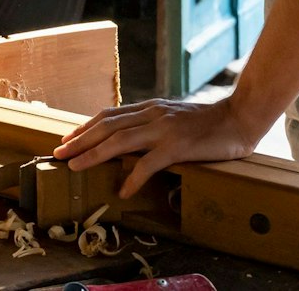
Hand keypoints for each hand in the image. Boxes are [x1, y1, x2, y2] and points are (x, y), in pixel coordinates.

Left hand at [54, 96, 264, 197]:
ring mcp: (165, 129)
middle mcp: (153, 115)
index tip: (66, 140)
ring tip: (76, 168)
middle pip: (107, 126)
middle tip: (58, 154)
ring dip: (94, 155)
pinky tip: (123, 190)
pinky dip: (133, 177)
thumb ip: (154, 123)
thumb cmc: (209, 122)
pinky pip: (149, 163)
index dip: (85, 127)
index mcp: (151, 108)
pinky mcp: (178, 146)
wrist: (240, 117)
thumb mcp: (174, 117)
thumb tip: (130, 137)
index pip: (109, 116)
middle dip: (79, 140)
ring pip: (119, 141)